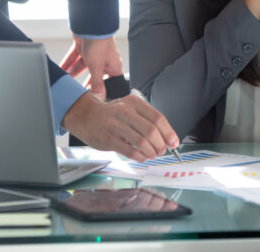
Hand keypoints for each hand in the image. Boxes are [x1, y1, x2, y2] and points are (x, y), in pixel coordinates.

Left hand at [58, 35, 123, 98]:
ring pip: (82, 66)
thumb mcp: (97, 67)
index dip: (103, 89)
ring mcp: (92, 53)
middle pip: (93, 75)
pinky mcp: (83, 47)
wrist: (91, 25)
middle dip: (84, 82)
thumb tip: (100, 96)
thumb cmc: (100, 43)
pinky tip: (61, 69)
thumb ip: (97, 83)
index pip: (109, 82)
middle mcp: (103, 60)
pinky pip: (74, 58)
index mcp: (113, 66)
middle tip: (77, 91)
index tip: (94, 96)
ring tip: (65, 81)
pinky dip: (68, 63)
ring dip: (73, 73)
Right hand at [61, 92, 178, 160]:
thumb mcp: (129, 109)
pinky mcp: (108, 138)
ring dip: (151, 152)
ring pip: (142, 142)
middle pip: (151, 131)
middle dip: (160, 144)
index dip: (169, 132)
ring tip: (152, 154)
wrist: (85, 115)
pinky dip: (140, 156)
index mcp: (133, 102)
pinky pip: (130, 150)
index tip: (174, 142)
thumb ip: (146, 120)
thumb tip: (166, 137)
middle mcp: (124, 111)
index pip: (158, 118)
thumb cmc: (111, 115)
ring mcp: (115, 124)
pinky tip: (142, 157)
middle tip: (162, 150)